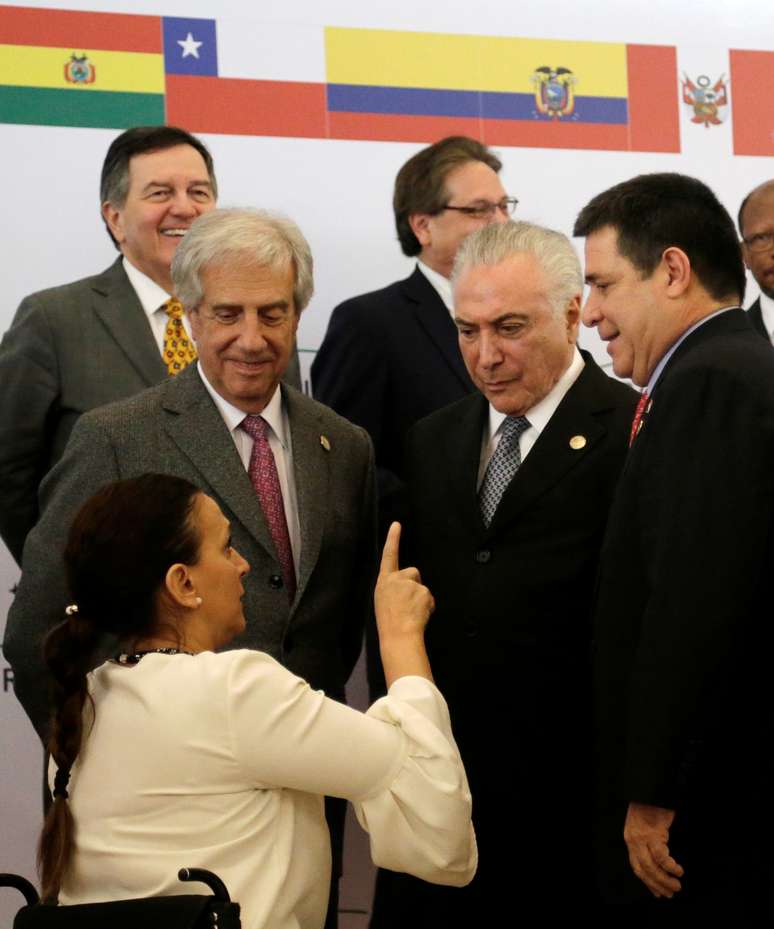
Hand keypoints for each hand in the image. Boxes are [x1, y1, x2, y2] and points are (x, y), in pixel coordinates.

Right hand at [374, 522, 434, 641]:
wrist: (398, 636)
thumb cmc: (389, 622)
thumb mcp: (384, 600)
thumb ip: (393, 588)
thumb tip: (406, 587)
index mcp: (384, 581)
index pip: (389, 555)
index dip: (393, 539)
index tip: (397, 525)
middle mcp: (397, 578)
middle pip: (413, 572)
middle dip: (414, 585)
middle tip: (407, 605)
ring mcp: (411, 584)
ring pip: (422, 587)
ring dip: (421, 598)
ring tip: (412, 613)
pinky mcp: (423, 591)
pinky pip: (429, 598)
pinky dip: (427, 607)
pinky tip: (419, 616)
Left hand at [623, 802, 683, 897]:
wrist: (649, 790)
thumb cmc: (650, 808)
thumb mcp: (643, 827)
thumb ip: (646, 844)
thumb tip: (657, 865)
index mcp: (630, 839)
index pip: (636, 866)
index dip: (647, 882)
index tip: (658, 892)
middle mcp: (633, 840)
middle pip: (643, 869)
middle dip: (657, 884)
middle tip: (671, 893)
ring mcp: (642, 837)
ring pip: (652, 866)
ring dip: (665, 879)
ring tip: (677, 885)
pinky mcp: (653, 833)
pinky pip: (661, 856)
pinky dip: (670, 866)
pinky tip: (678, 871)